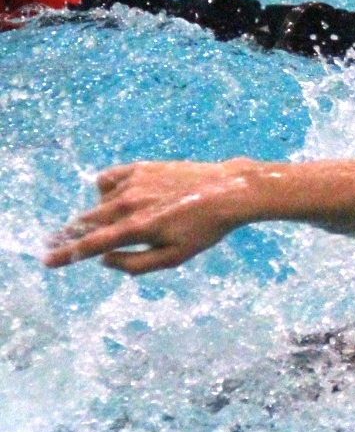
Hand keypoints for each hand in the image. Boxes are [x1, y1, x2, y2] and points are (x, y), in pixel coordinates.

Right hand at [44, 160, 257, 273]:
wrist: (228, 191)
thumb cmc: (204, 229)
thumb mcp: (175, 256)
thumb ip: (136, 263)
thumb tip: (104, 259)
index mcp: (137, 228)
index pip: (91, 244)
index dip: (66, 254)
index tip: (47, 260)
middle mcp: (129, 203)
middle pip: (86, 221)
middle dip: (70, 234)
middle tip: (54, 243)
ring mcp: (133, 183)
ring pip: (100, 202)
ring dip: (101, 214)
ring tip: (130, 220)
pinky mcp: (139, 168)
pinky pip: (108, 180)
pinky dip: (108, 191)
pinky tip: (122, 198)